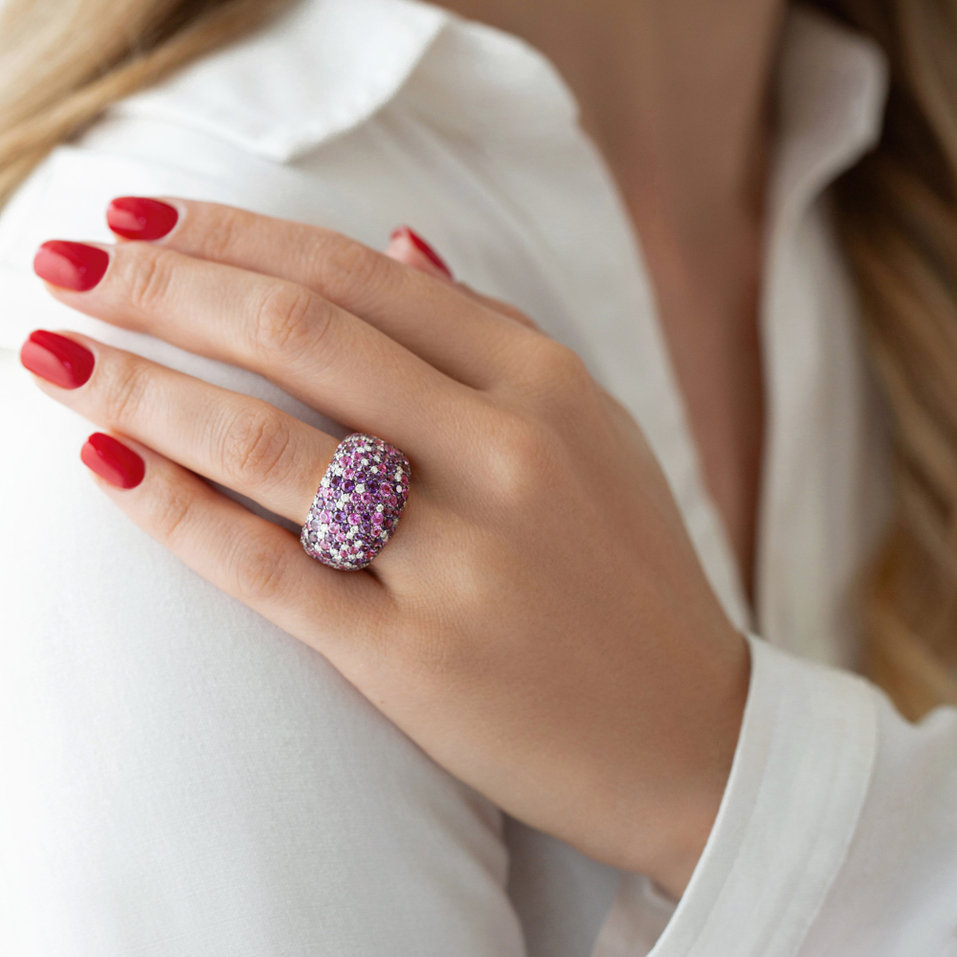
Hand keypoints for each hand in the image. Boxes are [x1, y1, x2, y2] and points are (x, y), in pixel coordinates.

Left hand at [20, 198, 749, 898]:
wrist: (690, 731)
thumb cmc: (632, 574)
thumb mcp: (593, 430)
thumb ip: (494, 335)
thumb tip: (398, 243)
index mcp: (544, 385)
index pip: (357, 276)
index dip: (234, 236)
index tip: (144, 218)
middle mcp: (504, 454)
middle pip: (299, 337)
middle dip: (162, 286)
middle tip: (68, 264)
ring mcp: (460, 559)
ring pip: (267, 445)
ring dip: (140, 386)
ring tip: (54, 354)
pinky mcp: (417, 658)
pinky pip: (269, 569)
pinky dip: (174, 511)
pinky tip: (106, 463)